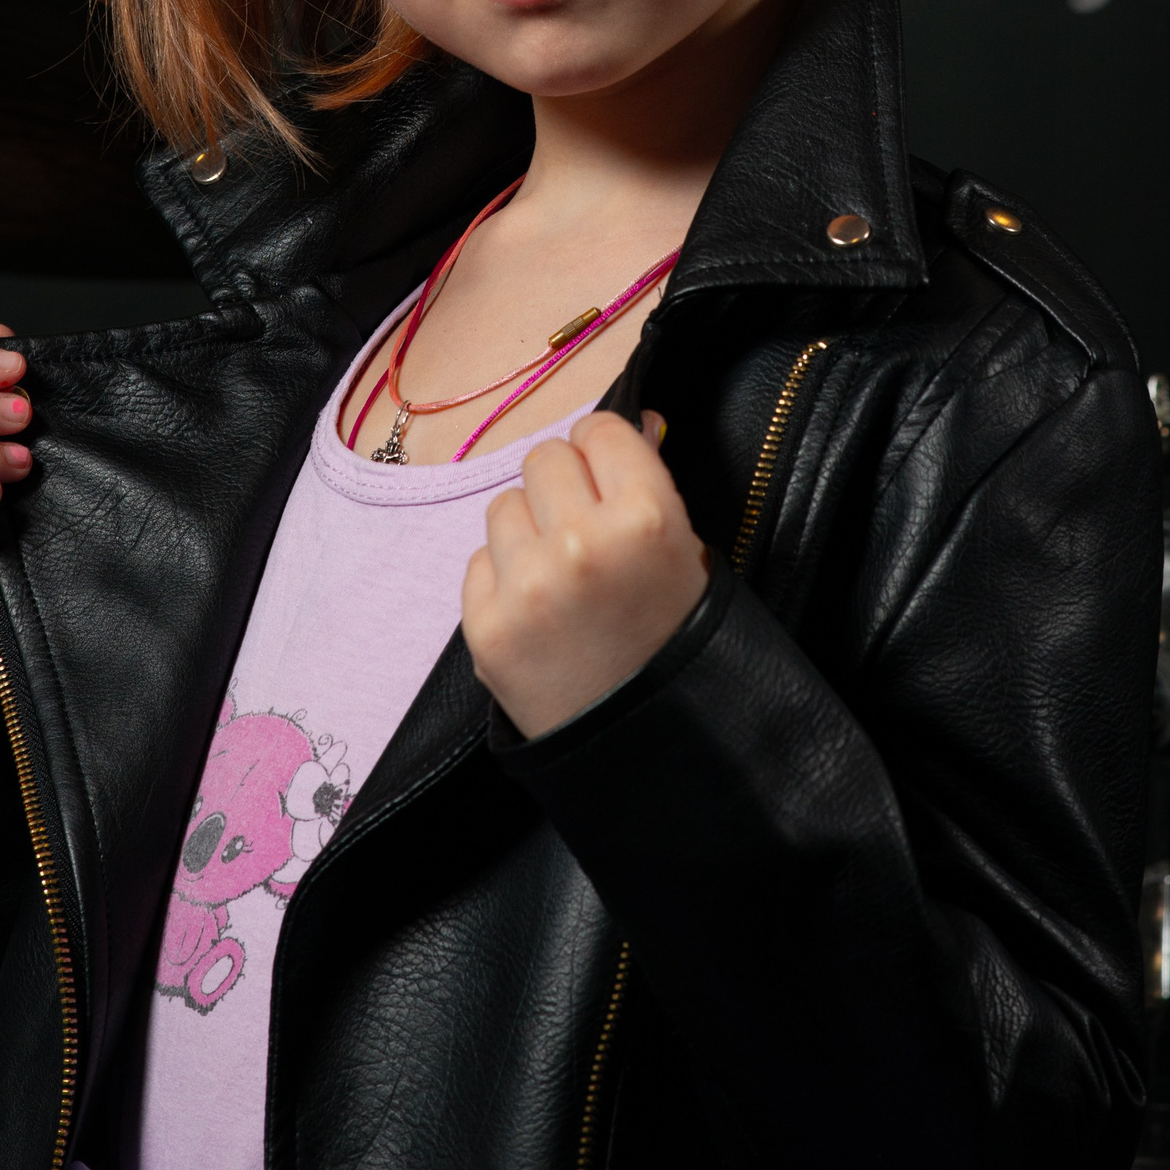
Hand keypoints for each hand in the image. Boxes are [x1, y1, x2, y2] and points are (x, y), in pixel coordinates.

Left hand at [462, 409, 708, 739]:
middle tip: (588, 529)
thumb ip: (651, 483)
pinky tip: (539, 611)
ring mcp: (527, 588)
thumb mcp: (691, 554)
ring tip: (563, 575)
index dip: (609, 456)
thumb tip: (632, 420)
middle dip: (566, 487)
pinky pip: (478, 560)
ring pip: (504, 503)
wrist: (650, 748)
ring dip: (529, 528)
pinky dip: (505, 578)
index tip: (614, 482)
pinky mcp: (485, 627)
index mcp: (647, 518)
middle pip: (546, 458)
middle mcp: (580, 544)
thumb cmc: (679, 642)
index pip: (600, 428)